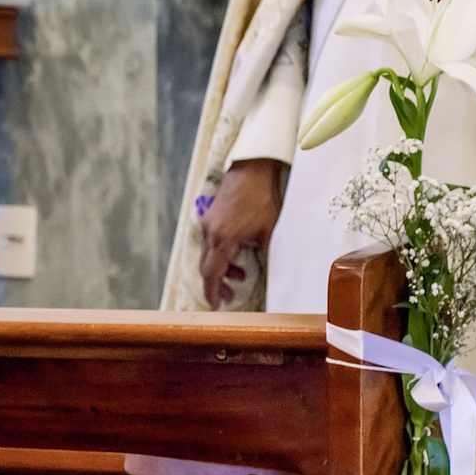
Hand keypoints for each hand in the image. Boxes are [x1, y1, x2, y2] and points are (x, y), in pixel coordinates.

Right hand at [198, 159, 285, 307]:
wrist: (253, 168)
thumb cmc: (263, 198)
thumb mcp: (268, 230)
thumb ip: (261, 253)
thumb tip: (262, 269)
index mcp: (222, 239)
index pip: (212, 273)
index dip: (213, 292)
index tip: (216, 306)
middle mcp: (210, 232)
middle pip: (206, 266)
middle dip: (216, 284)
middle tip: (229, 296)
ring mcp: (208, 223)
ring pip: (208, 254)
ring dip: (221, 268)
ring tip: (240, 274)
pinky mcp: (211, 216)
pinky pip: (211, 241)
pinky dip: (221, 253)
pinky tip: (238, 251)